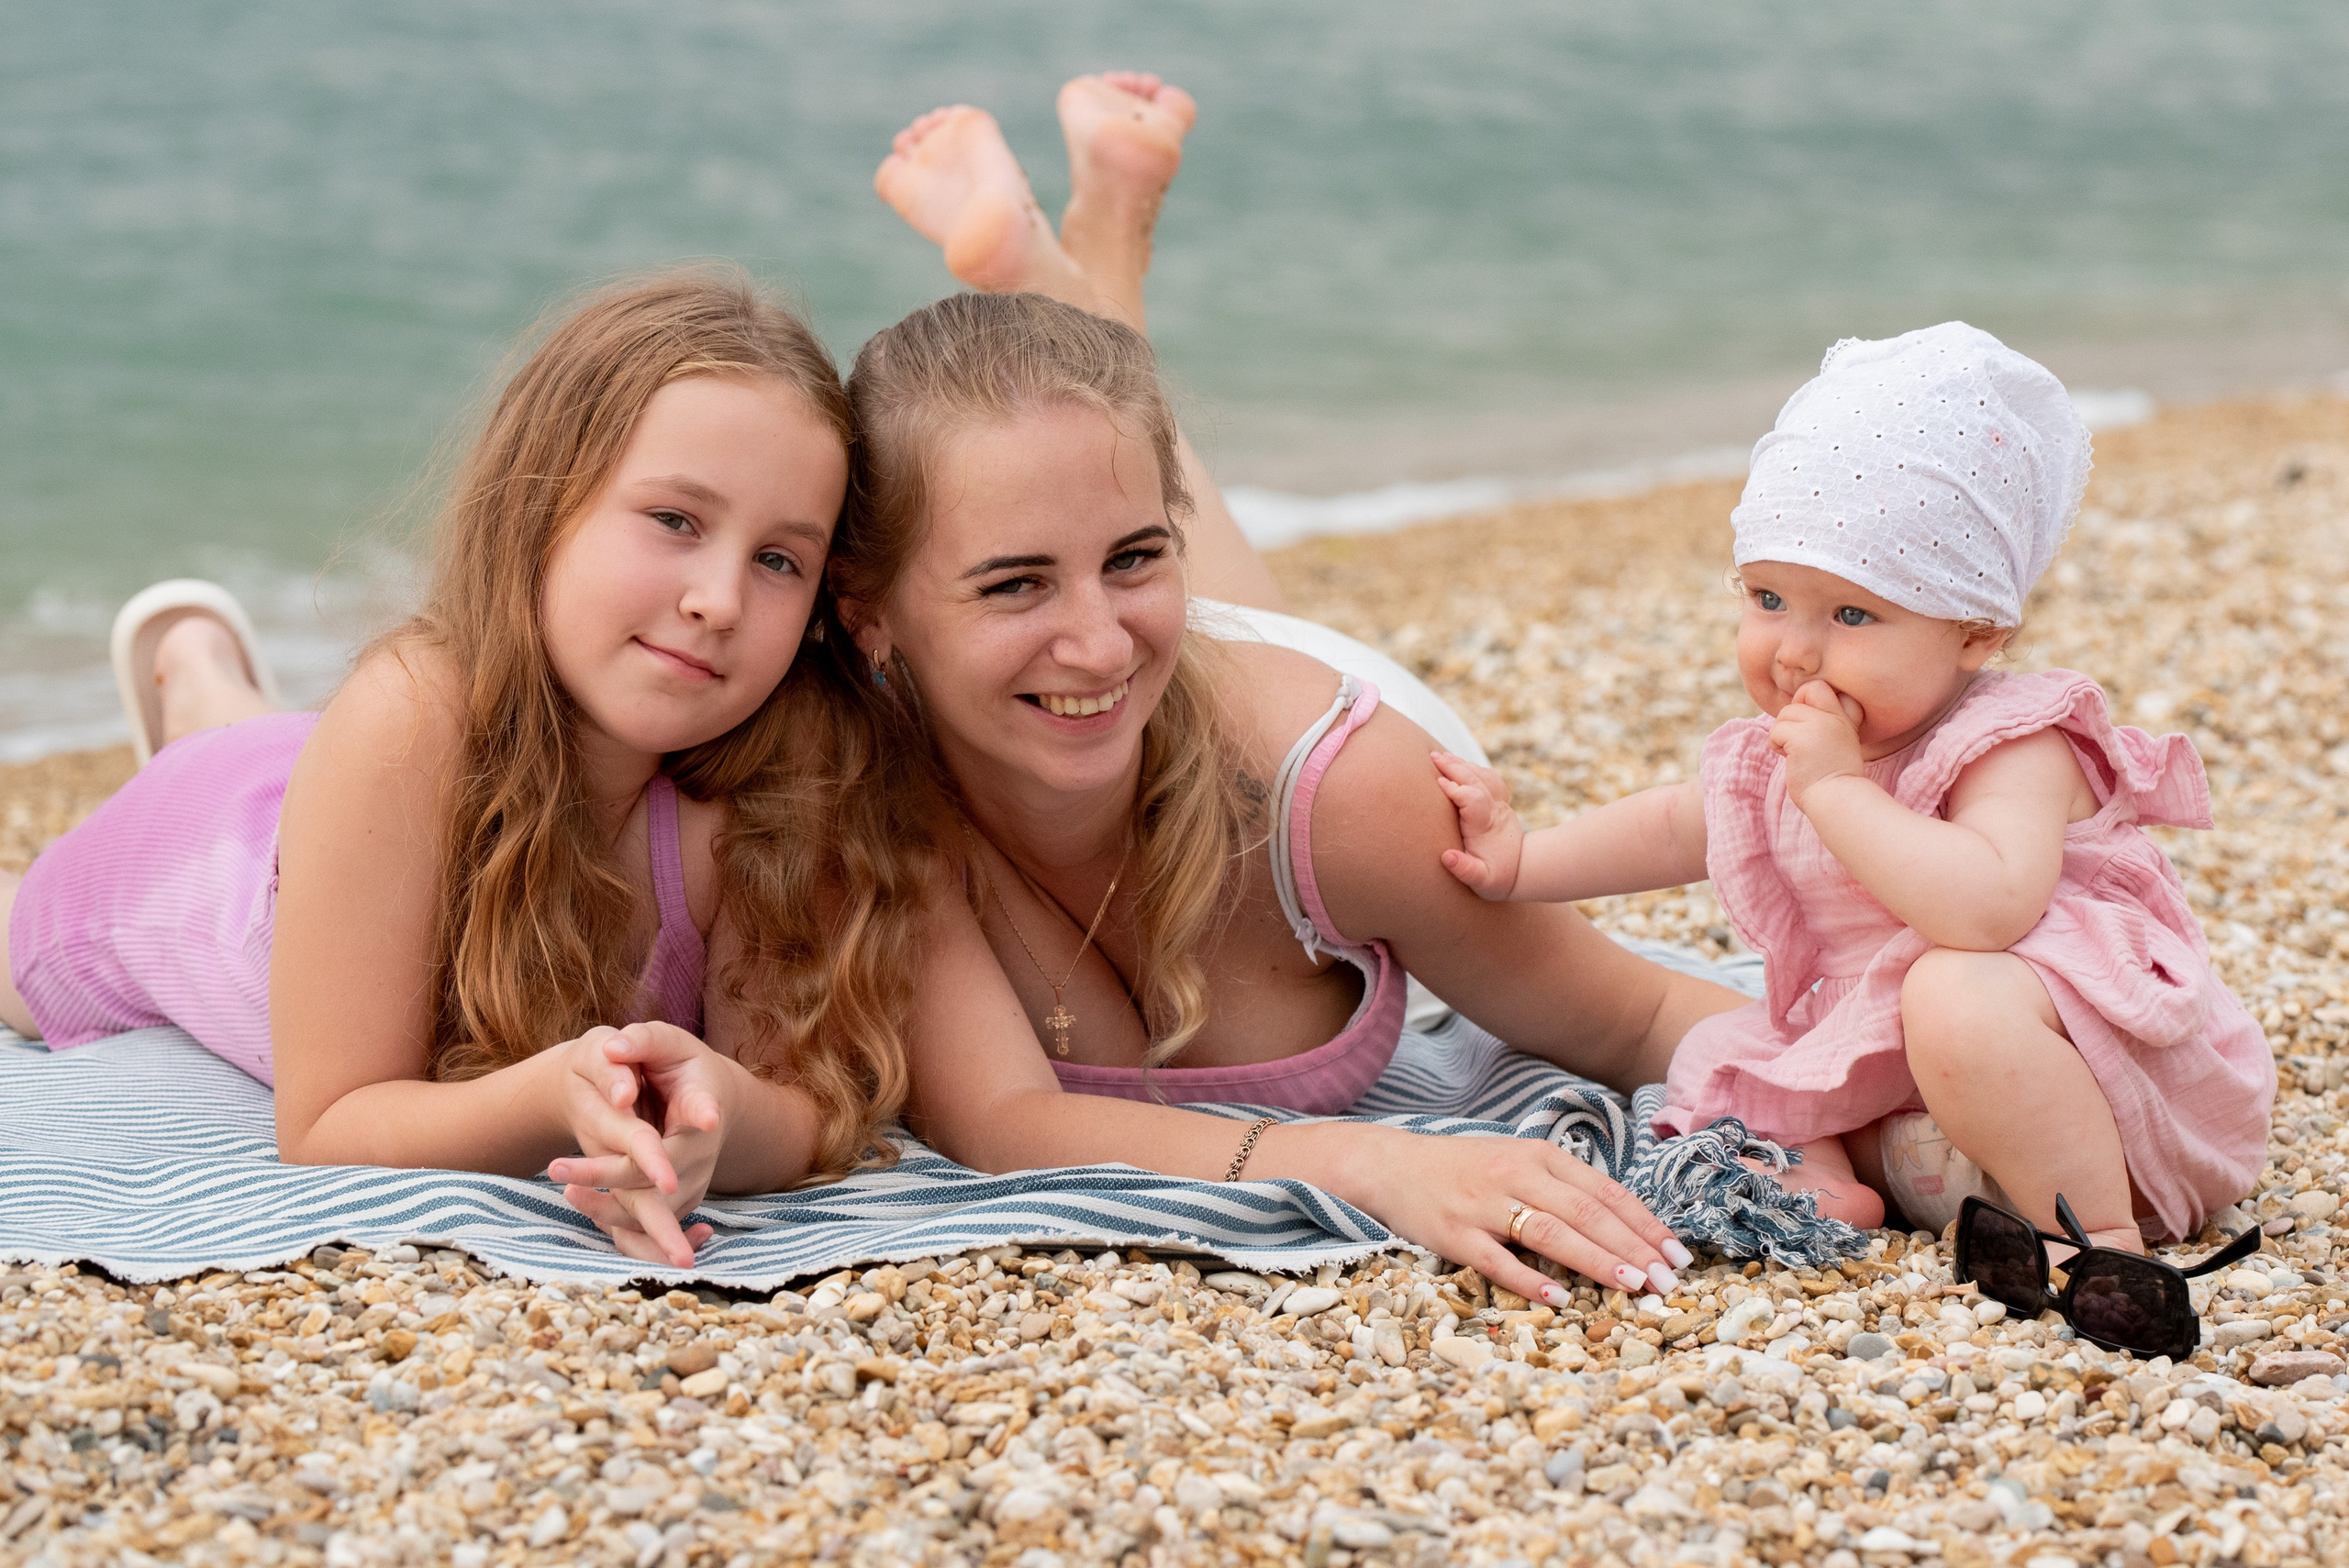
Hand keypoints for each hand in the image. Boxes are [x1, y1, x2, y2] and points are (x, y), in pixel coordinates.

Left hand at [547, 1023, 731, 1266]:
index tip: (707, 1117)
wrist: (701, 1098)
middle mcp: (702, 1150)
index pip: (704, 1107)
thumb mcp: (664, 1042)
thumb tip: (613, 1048)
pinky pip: (647, 1229)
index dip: (704, 1112)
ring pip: (654, 1210)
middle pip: (661, 1173)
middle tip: (557, 1167)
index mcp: (703, 1102)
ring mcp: (692, 1181)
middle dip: (610, 1174)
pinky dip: (612, 1221)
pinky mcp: (677, 1205)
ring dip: (606, 1207)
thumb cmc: (677, 1065)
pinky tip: (578, 1196)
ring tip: (563, 1184)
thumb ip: (642, 1040)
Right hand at [1351, 1127, 1692, 1304]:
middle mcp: (1513, 1174)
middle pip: (1584, 1212)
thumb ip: (1562, 1186)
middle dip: (1631, 1247)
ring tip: (1631, 1284)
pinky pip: (1496, 1260)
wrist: (1391, 1165)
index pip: (1602, 1190)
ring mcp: (1482, 1204)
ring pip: (1548, 1233)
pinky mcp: (1453, 1234)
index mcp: (1537, 1155)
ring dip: (1594, 1260)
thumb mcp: (1517, 1161)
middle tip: (1666, 1278)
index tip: (1676, 1253)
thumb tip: (1624, 1224)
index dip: (1643, 1222)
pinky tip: (1559, 1298)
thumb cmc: (1464, 1168)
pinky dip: (1529, 1280)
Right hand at [1432, 750, 1524, 898]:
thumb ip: (1465, 870)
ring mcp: (1499, 805)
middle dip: (1455, 767)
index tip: (1438, 782)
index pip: (1472, 799)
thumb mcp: (1482, 882)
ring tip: (1441, 755)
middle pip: (1476, 781)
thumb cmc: (1498, 880)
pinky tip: (1459, 764)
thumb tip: (1447, 857)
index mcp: (1486, 827)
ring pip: (1483, 776)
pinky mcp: (1500, 803)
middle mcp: (1494, 811)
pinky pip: (1488, 779)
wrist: (1525, 872)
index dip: (1456, 789)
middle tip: (1433, 757)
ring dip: (1462, 764)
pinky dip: (1473, 768)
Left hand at [1769, 680, 1865, 808]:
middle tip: (1798, 734)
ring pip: (1786, 712)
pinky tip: (1790, 759)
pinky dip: (1776, 744)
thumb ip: (1827, 726)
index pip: (1827, 689)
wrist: (1837, 800)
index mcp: (1847, 718)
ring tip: (1797, 753)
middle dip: (1796, 708)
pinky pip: (1776, 730)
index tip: (1812, 726)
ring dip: (1783, 733)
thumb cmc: (1834, 779)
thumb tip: (1797, 713)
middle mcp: (1836, 717)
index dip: (1813, 700)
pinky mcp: (1801, 737)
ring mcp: (1820, 725)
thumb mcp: (1840, 743)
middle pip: (1809, 689)